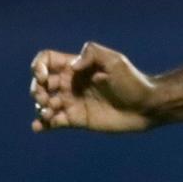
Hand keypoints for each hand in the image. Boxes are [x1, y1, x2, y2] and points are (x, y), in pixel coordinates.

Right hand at [29, 42, 159, 132]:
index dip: (39, 66)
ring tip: (50, 112)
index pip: (47, 61)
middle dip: (37, 90)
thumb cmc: (132, 81)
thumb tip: (71, 66)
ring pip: (45, 103)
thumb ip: (92, 54)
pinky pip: (54, 122)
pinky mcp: (77, 119)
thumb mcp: (114, 60)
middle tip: (47, 98)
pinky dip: (42, 124)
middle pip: (42, 83)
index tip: (44, 77)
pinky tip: (38, 126)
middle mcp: (71, 83)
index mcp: (77, 66)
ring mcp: (73, 101)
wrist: (145, 107)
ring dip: (41, 107)